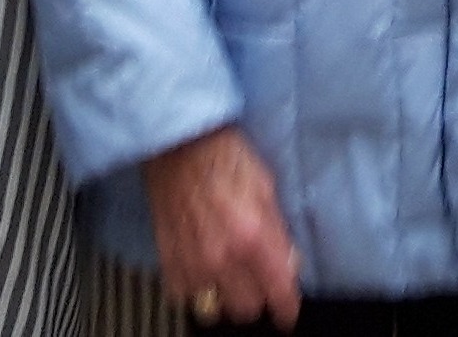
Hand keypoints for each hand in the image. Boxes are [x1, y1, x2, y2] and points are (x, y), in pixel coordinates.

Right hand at [142, 124, 304, 327]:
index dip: (287, 307)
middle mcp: (221, 257)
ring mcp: (192, 263)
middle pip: (246, 309)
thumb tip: (288, 264)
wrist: (179, 145)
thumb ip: (278, 232)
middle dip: (257, 298)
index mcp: (252, 236)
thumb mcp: (267, 188)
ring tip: (229, 276)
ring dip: (224, 297)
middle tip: (258, 280)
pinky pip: (186, 296)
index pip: (277, 291)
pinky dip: (197, 289)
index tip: (288, 312)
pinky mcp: (169, 262)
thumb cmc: (224, 157)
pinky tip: (204, 269)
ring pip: (214, 309)